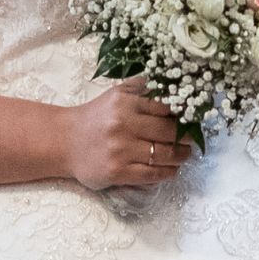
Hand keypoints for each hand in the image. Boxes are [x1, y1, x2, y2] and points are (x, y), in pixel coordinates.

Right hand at [63, 86, 187, 190]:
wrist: (65, 142)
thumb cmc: (96, 117)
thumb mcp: (117, 94)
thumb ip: (143, 88)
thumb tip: (176, 85)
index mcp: (125, 102)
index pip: (167, 107)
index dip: (184, 114)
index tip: (192, 119)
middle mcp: (122, 125)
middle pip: (170, 132)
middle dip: (186, 137)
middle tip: (192, 139)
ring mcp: (120, 150)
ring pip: (165, 154)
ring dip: (181, 156)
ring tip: (184, 154)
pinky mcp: (117, 172)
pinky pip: (153, 174)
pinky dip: (168, 172)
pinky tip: (171, 168)